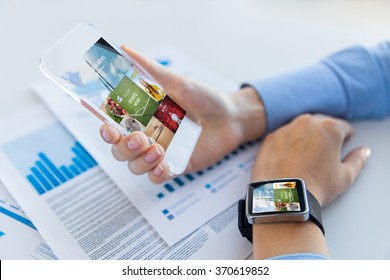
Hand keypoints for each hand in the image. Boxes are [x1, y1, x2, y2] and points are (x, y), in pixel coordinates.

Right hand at [100, 46, 265, 182]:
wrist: (231, 116)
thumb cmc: (203, 97)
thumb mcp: (176, 81)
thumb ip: (150, 69)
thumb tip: (124, 49)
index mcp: (142, 118)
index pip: (113, 128)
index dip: (106, 132)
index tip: (109, 129)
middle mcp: (147, 137)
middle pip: (120, 151)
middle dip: (124, 148)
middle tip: (140, 138)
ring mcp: (160, 153)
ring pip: (135, 167)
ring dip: (141, 161)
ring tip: (158, 150)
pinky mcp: (176, 166)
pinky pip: (157, 178)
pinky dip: (156, 174)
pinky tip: (164, 166)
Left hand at [250, 114, 369, 258]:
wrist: (283, 196)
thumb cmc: (316, 187)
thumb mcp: (345, 176)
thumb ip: (358, 160)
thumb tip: (363, 151)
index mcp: (329, 128)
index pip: (343, 127)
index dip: (345, 138)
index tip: (341, 148)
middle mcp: (306, 123)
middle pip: (320, 124)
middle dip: (324, 136)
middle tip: (323, 155)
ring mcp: (286, 129)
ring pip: (300, 129)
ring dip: (304, 138)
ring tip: (304, 158)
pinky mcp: (270, 138)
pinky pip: (282, 137)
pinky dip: (286, 144)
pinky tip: (288, 160)